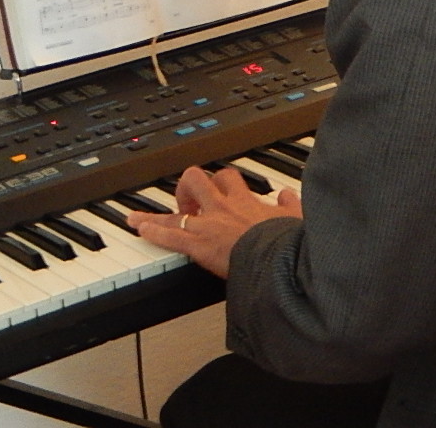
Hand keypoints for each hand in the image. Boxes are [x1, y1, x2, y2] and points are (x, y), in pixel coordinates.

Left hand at [127, 166, 301, 278]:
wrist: (279, 258)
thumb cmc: (287, 241)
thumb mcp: (296, 217)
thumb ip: (290, 204)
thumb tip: (288, 195)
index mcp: (246, 200)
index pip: (228, 178)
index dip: (219, 181)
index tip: (217, 186)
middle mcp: (223, 207)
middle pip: (197, 181)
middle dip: (188, 188)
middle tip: (187, 201)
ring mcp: (208, 225)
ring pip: (176, 211)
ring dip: (158, 215)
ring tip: (140, 217)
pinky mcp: (199, 245)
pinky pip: (170, 235)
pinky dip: (153, 232)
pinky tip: (141, 229)